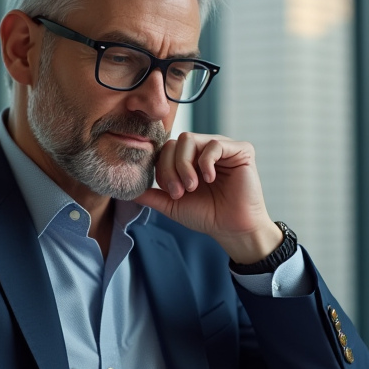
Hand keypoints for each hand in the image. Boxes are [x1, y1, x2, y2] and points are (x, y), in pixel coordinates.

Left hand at [133, 133, 282, 263]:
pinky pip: (214, 144)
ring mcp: (222, 147)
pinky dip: (206, 163)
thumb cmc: (207, 215)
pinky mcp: (240, 150)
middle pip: (174, 142)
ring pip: (189, 139)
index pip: (166, 149)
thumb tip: (127, 190)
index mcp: (190, 159)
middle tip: (180, 191)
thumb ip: (151, 195)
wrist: (232, 229)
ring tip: (193, 187)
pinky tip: (210, 179)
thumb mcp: (172, 205)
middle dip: (171, 168)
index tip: (171, 192)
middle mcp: (205, 149)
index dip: (163, 168)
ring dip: (185, 166)